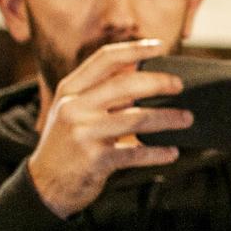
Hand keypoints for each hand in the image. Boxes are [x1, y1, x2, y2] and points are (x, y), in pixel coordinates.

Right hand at [25, 39, 191, 217]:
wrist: (44, 185)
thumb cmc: (66, 144)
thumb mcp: (73, 110)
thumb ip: (100, 90)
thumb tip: (136, 65)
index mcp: (70, 91)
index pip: (104, 60)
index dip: (134, 50)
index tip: (159, 46)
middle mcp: (75, 108)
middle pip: (125, 85)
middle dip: (158, 82)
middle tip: (180, 86)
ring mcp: (85, 133)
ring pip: (137, 118)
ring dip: (168, 118)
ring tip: (186, 118)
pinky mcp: (96, 160)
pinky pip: (137, 153)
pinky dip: (158, 152)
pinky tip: (172, 152)